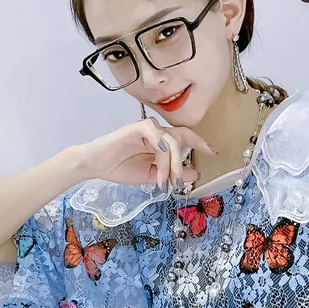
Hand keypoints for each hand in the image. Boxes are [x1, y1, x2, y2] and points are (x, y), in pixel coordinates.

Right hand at [76, 118, 214, 190]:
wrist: (96, 166)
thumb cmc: (121, 168)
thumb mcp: (152, 176)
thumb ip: (172, 174)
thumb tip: (194, 174)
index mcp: (161, 143)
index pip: (184, 138)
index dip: (199, 142)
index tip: (212, 151)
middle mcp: (156, 133)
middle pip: (180, 137)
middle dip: (183, 159)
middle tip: (180, 178)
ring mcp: (146, 129)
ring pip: (169, 139)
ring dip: (169, 161)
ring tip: (162, 180)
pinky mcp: (134, 128)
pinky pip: (152, 129)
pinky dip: (159, 140)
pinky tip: (159, 151)